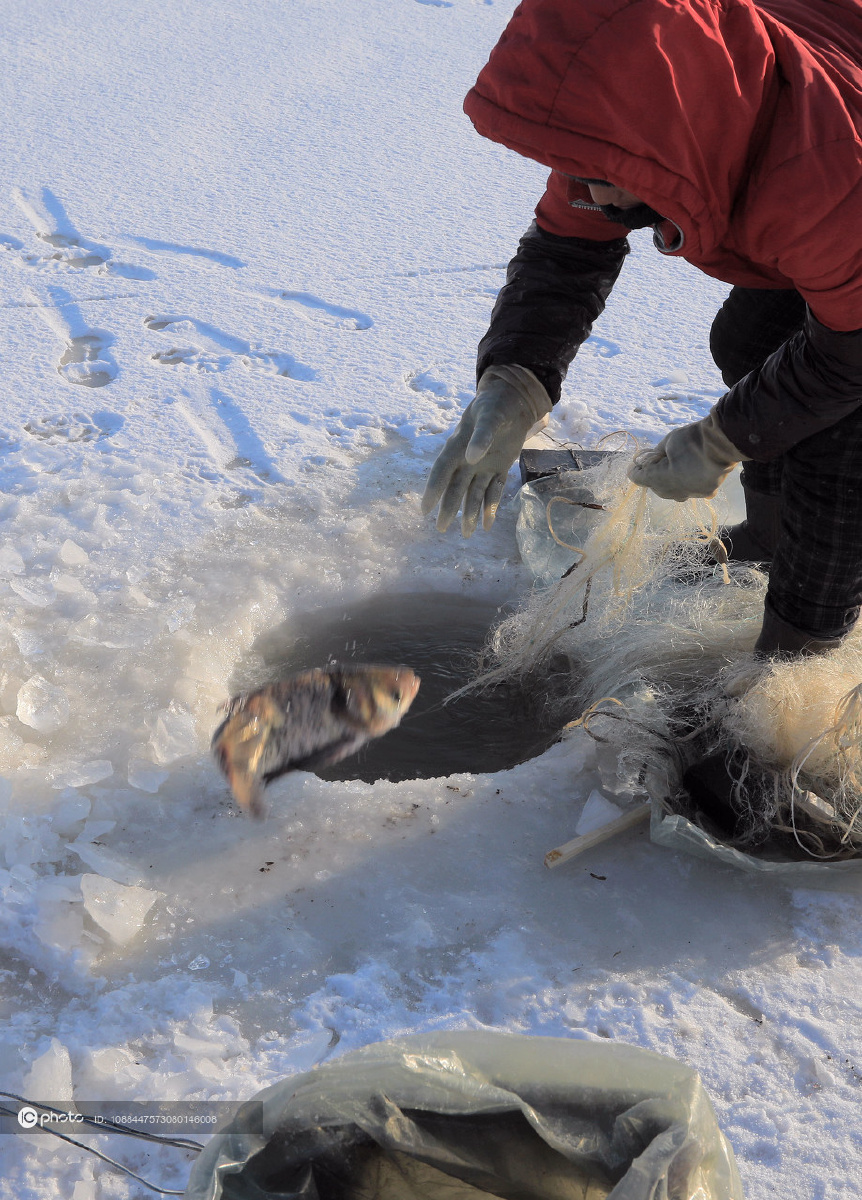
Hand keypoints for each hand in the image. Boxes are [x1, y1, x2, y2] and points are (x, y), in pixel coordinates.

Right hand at [421, 366, 551, 535]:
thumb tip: (471, 459)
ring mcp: (483, 467)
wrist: (512, 401)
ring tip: (467, 535)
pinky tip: (487, 526)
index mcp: (457, 447)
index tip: (424, 509)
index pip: (441, 472)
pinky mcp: (499, 469)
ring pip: (473, 494)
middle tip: (441, 529)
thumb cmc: (495, 405)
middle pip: (455, 489)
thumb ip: (481, 437)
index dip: (432, 490)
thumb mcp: (489, 417)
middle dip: (448, 509)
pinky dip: (490, 508)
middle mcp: (466, 461)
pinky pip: (493, 492)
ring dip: (469, 513)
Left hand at [627, 407, 746, 500]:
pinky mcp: (706, 493)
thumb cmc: (693, 439)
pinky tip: (691, 472)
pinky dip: (688, 482)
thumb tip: (647, 461)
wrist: (725, 440)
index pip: (639, 479)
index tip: (634, 464)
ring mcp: (691, 495)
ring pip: (674, 491)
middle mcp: (674, 492)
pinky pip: (691, 490)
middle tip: (656, 460)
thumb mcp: (668, 441)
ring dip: (671, 481)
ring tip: (675, 466)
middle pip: (656, 487)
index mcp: (661, 479)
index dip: (634, 471)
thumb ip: (655, 454)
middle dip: (653, 475)